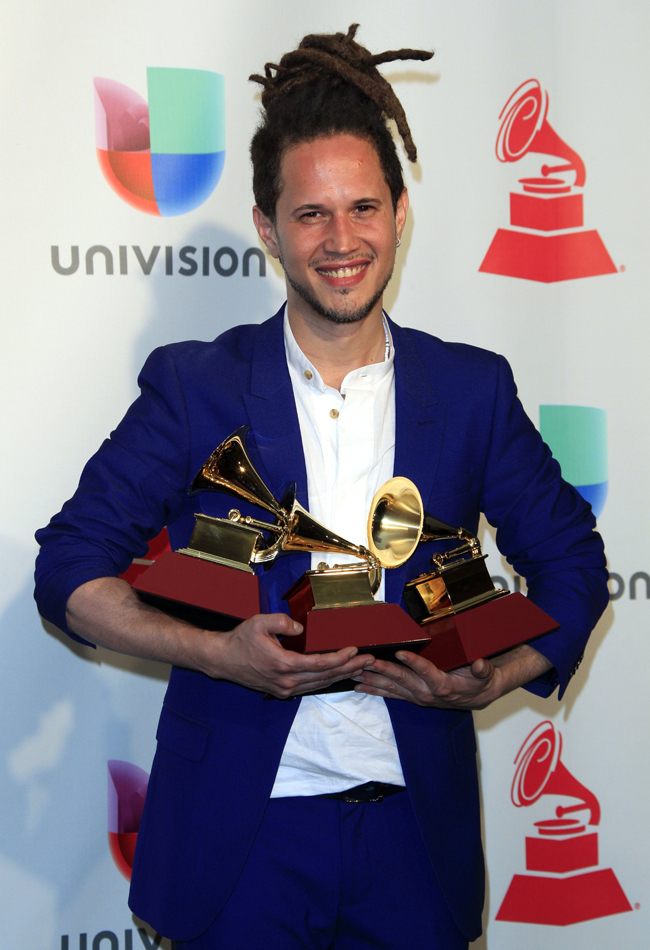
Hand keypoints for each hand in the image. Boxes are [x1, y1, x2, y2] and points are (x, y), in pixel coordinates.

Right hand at [198, 612, 374, 698]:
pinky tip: (338, 675)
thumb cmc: (240, 640)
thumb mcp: (259, 623)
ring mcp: (285, 689)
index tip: (354, 650)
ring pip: (320, 684)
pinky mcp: (282, 691)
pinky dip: (328, 680)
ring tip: (360, 667)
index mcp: (283, 664)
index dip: (340, 658)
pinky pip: (311, 687)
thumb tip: (300, 628)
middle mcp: (287, 681)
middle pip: (325, 676)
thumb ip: (282, 622)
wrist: (223, 660)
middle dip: (350, 668)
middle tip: (369, 660)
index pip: (320, 664)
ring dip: (342, 676)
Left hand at [351, 643, 552, 709]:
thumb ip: (482, 669)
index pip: (426, 672)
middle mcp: (427, 693)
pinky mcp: (411, 697)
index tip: (400, 652)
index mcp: (443, 685)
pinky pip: (390, 694)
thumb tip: (480, 665)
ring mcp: (417, 696)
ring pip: (392, 687)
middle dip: (383, 670)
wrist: (476, 698)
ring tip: (355, 673)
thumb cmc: (478, 682)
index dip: (414, 662)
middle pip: (402, 680)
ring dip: (373, 680)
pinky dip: (374, 690)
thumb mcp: (485, 675)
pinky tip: (359, 686)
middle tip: (367, 661)